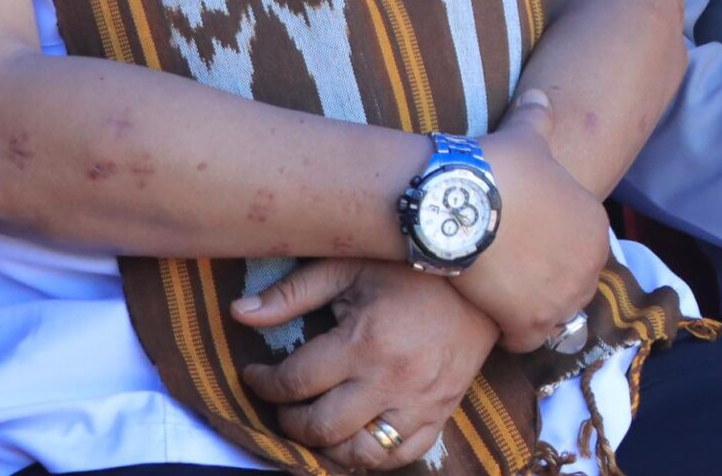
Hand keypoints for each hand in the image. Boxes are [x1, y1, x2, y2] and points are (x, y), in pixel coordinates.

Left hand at [235, 259, 495, 469]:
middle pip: (320, 426)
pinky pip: (400, 455)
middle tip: (285, 401)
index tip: (256, 374)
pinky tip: (354, 435)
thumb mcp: (349, 266)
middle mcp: (392, 379)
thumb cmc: (408, 266)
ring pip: (358, 452)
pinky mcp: (442, 410)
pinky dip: (370, 456)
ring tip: (316, 421)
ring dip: (326, 445)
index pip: (295, 382)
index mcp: (365, 341)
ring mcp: (420, 400)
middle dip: (289, 420)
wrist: (483, 272)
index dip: (263, 383)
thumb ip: (292, 293)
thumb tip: (238, 313)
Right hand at [450, 90, 611, 352]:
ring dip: (533, 313)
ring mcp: (564, 297)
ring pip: (555, 317)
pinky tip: (493, 318)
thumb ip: (538, 118)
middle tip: (512, 276)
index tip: (527, 249)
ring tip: (502, 299)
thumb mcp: (526, 136)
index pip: (582, 250)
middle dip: (548, 285)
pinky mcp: (533, 324)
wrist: (462, 203)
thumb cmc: (497, 168)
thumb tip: (538, 94)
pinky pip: (529, 342)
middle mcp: (591, 264)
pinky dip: (513, 335)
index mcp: (596, 225)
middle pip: (572, 286)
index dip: (554, 252)